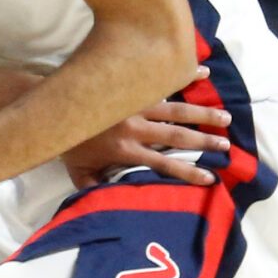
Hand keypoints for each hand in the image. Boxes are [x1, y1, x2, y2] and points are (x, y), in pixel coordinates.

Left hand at [63, 78, 230, 188]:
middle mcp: (134, 126)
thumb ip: (96, 189)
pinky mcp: (131, 86)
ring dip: (202, 112)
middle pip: (176, 135)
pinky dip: (182, 76)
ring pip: (175, 108)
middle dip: (204, 141)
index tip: (209, 177)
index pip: (162, 164)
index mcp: (124, 150)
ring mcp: (133, 104)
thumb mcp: (78, 173)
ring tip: (225, 116)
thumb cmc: (66, 142)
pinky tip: (203, 71)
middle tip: (226, 145)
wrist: (51, 106)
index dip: (186, 172)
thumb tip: (111, 206)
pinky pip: (160, 81)